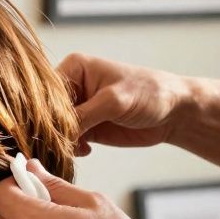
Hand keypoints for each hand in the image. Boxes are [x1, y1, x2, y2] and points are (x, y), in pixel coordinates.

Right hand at [58, 53, 195, 155]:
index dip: (44, 112)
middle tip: (62, 143)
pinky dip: (72, 148)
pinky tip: (86, 150)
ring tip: (77, 147)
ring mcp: (79, 109)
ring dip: (62, 141)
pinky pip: (68, 140)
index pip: (47, 92)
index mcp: (74, 68)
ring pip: (56, 128)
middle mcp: (73, 87)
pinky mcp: (86, 127)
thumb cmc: (149, 93)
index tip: (49, 130)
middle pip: (48, 111)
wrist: (174, 112)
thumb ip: (83, 116)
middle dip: (52, 129)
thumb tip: (56, 132)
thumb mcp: (114, 101)